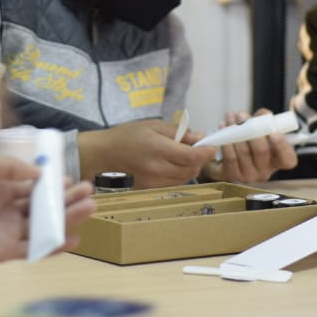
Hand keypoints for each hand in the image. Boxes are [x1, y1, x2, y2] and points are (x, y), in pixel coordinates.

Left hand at [0, 155, 95, 264]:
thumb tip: (39, 173)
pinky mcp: (3, 251)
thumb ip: (12, 167)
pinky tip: (72, 238)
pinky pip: (32, 249)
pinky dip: (53, 246)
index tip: (71, 180)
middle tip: (89, 193)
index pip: (33, 188)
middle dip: (67, 200)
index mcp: (1, 189)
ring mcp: (6, 231)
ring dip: (67, 218)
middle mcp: (6, 210)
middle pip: (43, 207)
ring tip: (89, 208)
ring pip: (43, 226)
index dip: (52, 185)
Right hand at [78, 119, 216, 188]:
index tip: (213, 147)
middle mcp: (156, 168)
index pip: (190, 156)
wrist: (103, 155)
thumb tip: (200, 137)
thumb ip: (178, 132)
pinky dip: (179, 175)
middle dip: (199, 160)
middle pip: (190, 169)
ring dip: (190, 168)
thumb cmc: (127, 136)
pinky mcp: (150, 190)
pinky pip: (173, 184)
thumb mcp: (153, 126)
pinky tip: (172, 166)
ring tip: (183, 156)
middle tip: (198, 149)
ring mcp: (153, 182)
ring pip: (184, 179)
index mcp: (157, 148)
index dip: (206, 152)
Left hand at [200, 110, 298, 182]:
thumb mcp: (260, 130)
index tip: (273, 132)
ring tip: (230, 116)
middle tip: (242, 115)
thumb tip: (264, 114)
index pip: (288, 159)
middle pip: (261, 151)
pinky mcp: (233, 175)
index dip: (282, 146)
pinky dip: (226, 141)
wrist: (227, 158)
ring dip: (235, 131)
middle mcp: (265, 172)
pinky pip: (230, 157)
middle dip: (251, 130)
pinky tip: (223, 127)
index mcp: (278, 161)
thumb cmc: (250, 141)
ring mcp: (249, 176)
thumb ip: (265, 120)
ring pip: (243, 151)